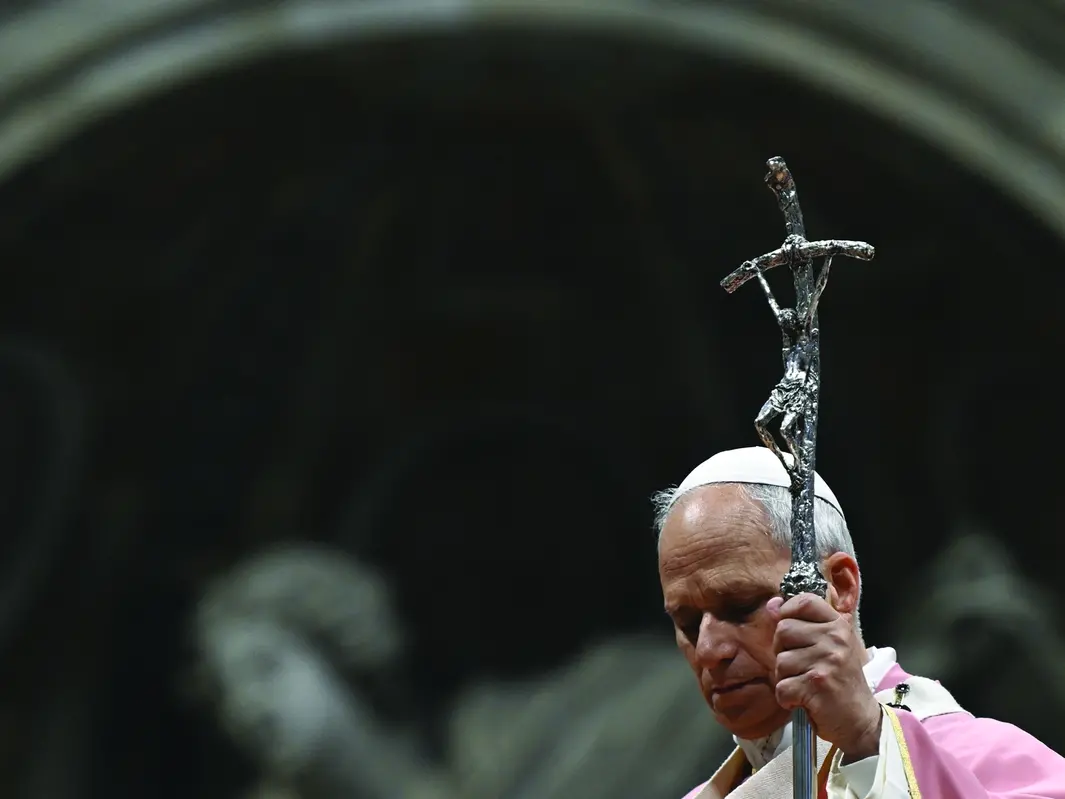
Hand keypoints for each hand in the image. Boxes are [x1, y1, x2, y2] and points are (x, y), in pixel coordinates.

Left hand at [766, 593, 881, 759]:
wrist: (859, 720)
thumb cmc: (838, 681)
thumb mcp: (828, 646)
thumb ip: (800, 624)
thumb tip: (771, 604)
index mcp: (838, 626)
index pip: (805, 601)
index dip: (788, 612)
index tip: (792, 633)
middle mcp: (835, 639)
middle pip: (783, 630)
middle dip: (783, 651)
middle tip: (801, 667)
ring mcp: (827, 661)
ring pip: (780, 661)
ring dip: (785, 678)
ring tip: (804, 685)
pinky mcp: (817, 684)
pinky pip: (782, 686)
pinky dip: (786, 698)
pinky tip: (803, 700)